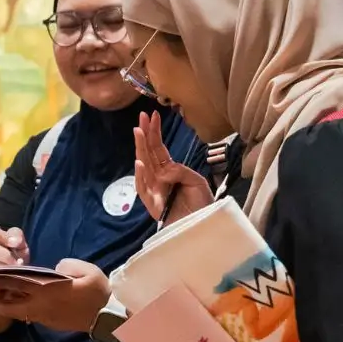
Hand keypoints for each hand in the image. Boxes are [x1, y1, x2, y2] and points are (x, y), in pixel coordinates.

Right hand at [0, 222, 28, 331]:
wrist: (17, 276)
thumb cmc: (17, 255)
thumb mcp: (19, 242)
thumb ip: (17, 235)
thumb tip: (15, 240)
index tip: (15, 243)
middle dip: (3, 253)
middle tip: (18, 260)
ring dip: (3, 264)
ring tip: (16, 268)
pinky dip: (0, 273)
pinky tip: (10, 274)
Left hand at [0, 258, 112, 333]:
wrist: (106, 316)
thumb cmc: (97, 291)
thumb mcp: (86, 270)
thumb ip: (67, 265)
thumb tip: (55, 268)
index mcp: (48, 290)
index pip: (18, 285)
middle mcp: (41, 305)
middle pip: (10, 305)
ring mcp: (43, 316)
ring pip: (16, 312)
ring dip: (2, 306)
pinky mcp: (48, 322)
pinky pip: (26, 315)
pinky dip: (15, 309)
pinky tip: (11, 303)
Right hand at [134, 110, 212, 224]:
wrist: (203, 226)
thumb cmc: (202, 206)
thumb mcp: (197, 182)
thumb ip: (181, 171)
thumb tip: (164, 170)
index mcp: (170, 172)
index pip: (159, 149)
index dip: (155, 132)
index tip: (152, 115)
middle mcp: (159, 179)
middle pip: (149, 154)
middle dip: (145, 135)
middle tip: (141, 117)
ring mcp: (154, 190)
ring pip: (144, 166)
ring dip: (141, 149)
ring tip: (139, 132)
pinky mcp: (152, 204)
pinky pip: (143, 188)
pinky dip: (141, 176)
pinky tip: (139, 162)